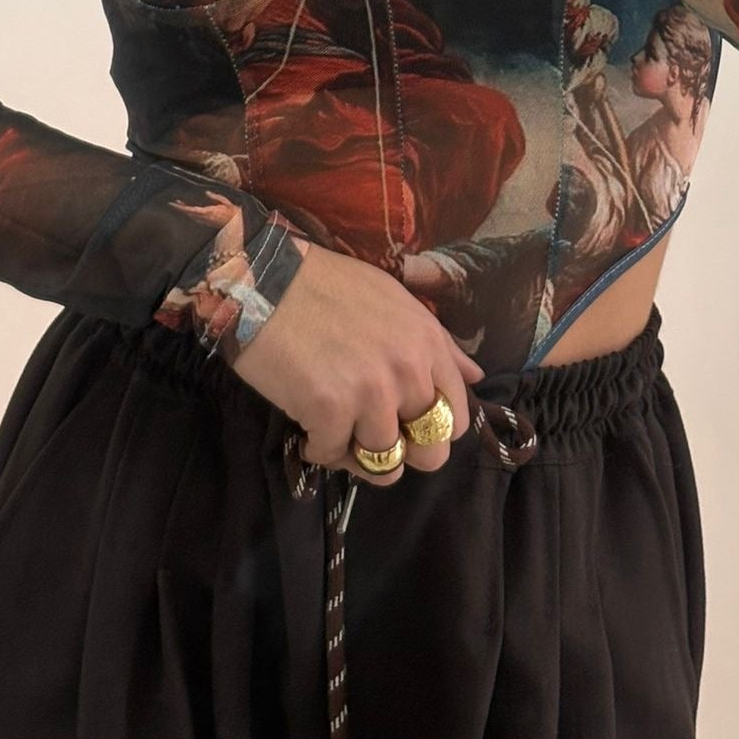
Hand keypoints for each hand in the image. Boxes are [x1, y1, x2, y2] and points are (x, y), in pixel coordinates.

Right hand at [226, 239, 486, 487]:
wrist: (262, 277)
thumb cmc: (325, 285)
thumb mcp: (394, 301)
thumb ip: (439, 343)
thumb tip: (475, 376)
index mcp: (428, 343)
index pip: (457, 418)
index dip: (430, 428)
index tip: (403, 422)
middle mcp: (409, 370)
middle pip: (430, 453)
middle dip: (402, 452)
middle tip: (369, 435)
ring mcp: (372, 393)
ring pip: (382, 462)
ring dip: (354, 452)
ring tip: (331, 427)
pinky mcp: (330, 411)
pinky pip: (332, 456)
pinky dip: (316, 448)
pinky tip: (304, 426)